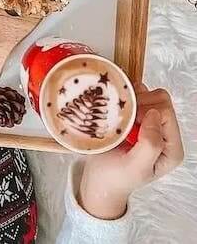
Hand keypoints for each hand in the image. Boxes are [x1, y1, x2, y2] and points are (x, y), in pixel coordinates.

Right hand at [79, 84, 183, 219]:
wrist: (100, 179)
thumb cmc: (116, 177)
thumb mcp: (136, 168)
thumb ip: (151, 145)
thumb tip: (154, 115)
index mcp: (171, 148)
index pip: (165, 112)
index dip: (144, 113)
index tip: (128, 125)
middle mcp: (165, 133)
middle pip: (160, 99)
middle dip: (138, 105)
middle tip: (123, 121)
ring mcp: (152, 122)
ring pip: (149, 93)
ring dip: (130, 101)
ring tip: (119, 119)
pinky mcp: (138, 114)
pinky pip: (136, 93)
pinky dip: (124, 97)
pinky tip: (117, 112)